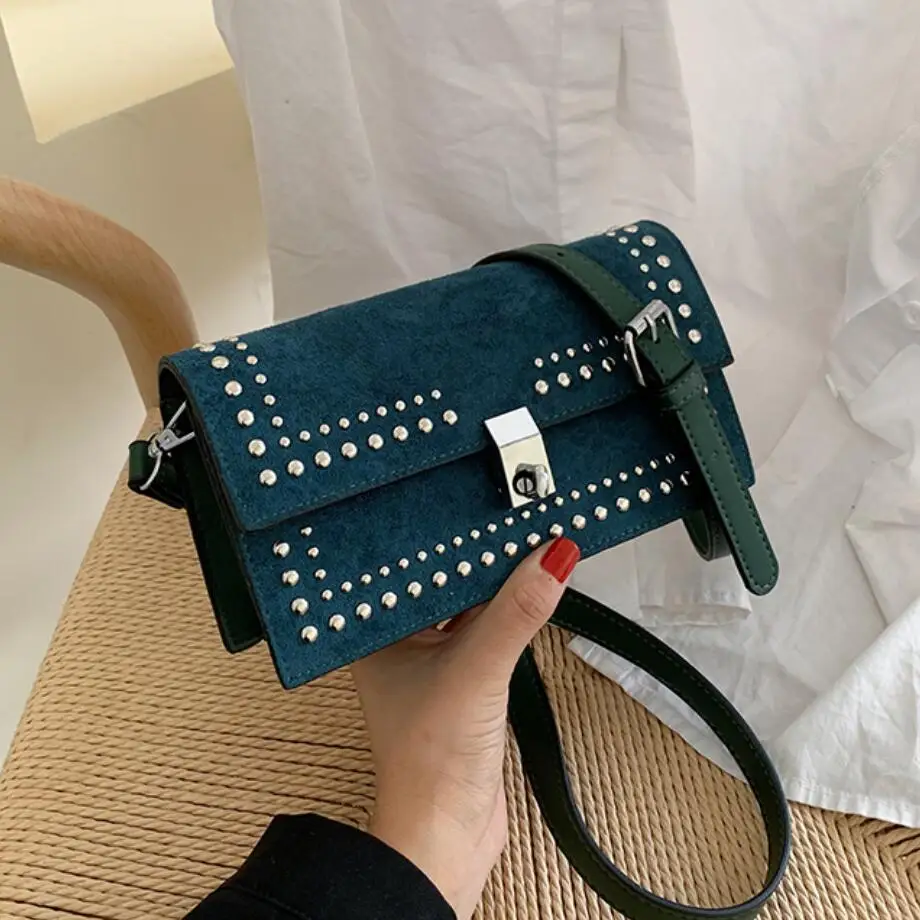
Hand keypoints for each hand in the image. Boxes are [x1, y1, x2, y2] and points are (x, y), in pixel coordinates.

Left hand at [351, 537, 579, 918]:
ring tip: (526, 541)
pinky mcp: (462, 681)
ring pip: (468, 606)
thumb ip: (516, 613)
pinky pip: (486, 633)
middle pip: (443, 583)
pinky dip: (508, 614)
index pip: (412, 568)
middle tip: (513, 516)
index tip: (480, 507)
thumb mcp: (477, 671)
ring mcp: (432, 662)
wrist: (448, 835)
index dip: (445, 537)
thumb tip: (551, 558)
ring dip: (497, 585)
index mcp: (376, 633)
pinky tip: (528, 589)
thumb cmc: (430, 764)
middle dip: (478, 557)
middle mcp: (400, 642)